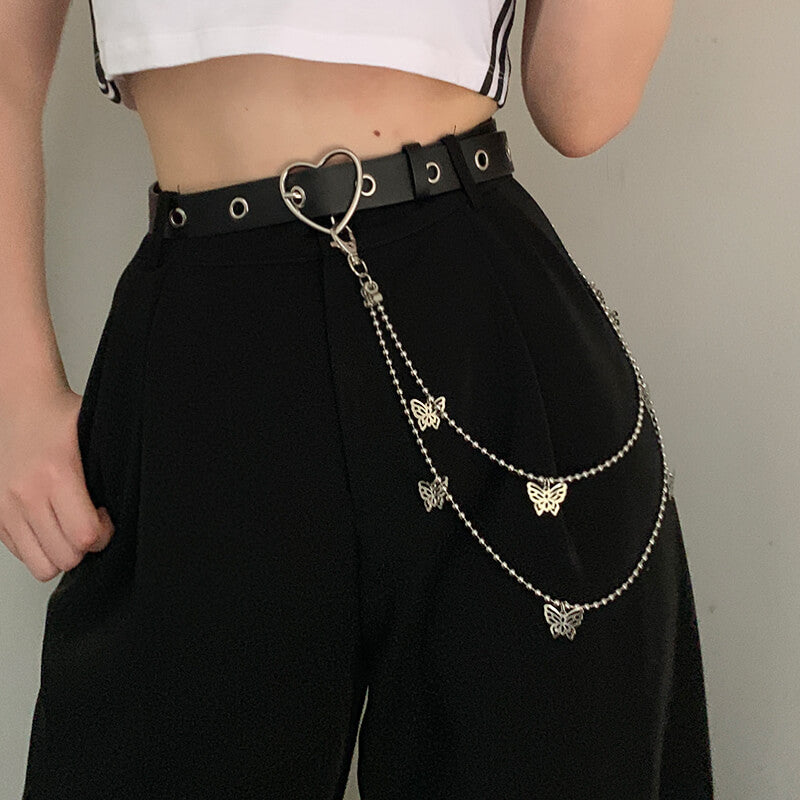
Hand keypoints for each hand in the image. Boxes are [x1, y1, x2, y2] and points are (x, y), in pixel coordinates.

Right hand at [0, 388, 114, 581]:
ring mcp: (6, 507)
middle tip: (92, 524)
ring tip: (71, 529)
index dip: (104, 535)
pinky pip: (22, 555)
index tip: (107, 519)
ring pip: (42, 565)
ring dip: (62, 554)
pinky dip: (40, 548)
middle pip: (65, 556)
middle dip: (86, 547)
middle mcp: (27, 494)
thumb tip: (141, 492)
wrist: (21, 405)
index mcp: (57, 473)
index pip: (85, 534)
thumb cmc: (59, 418)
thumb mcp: (95, 434)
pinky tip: (52, 524)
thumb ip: (112, 467)